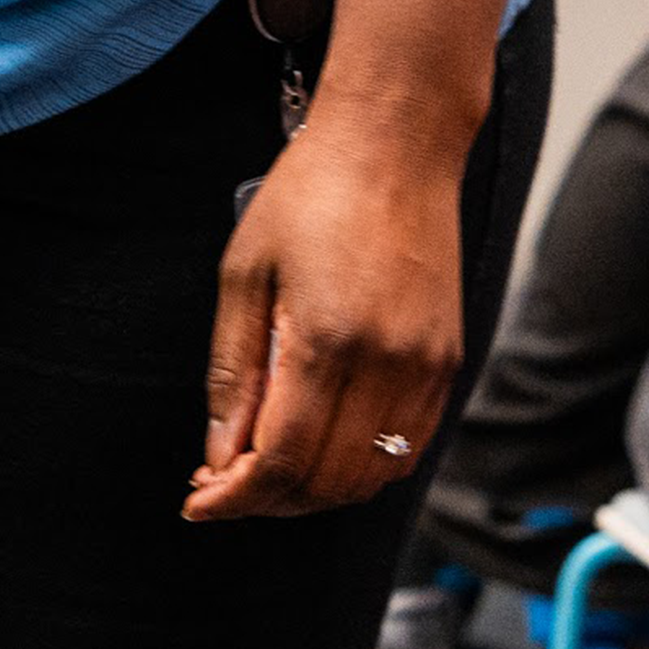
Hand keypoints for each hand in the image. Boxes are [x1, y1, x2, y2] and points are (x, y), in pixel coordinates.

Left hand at [183, 104, 467, 520]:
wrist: (395, 146)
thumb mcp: (244, 273)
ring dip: (317, 491)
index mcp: (328, 341)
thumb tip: (219, 456)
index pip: (284, 460)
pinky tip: (322, 445)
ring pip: (374, 476)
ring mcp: (429, 368)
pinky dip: (362, 466)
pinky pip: (409, 448)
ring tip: (266, 470)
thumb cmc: (308, 195)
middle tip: (223, 487)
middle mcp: (389, 365)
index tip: (199, 503)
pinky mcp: (450, 363)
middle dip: (270, 501)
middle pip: (330, 482)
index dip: (237, 496)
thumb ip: (234, 372)